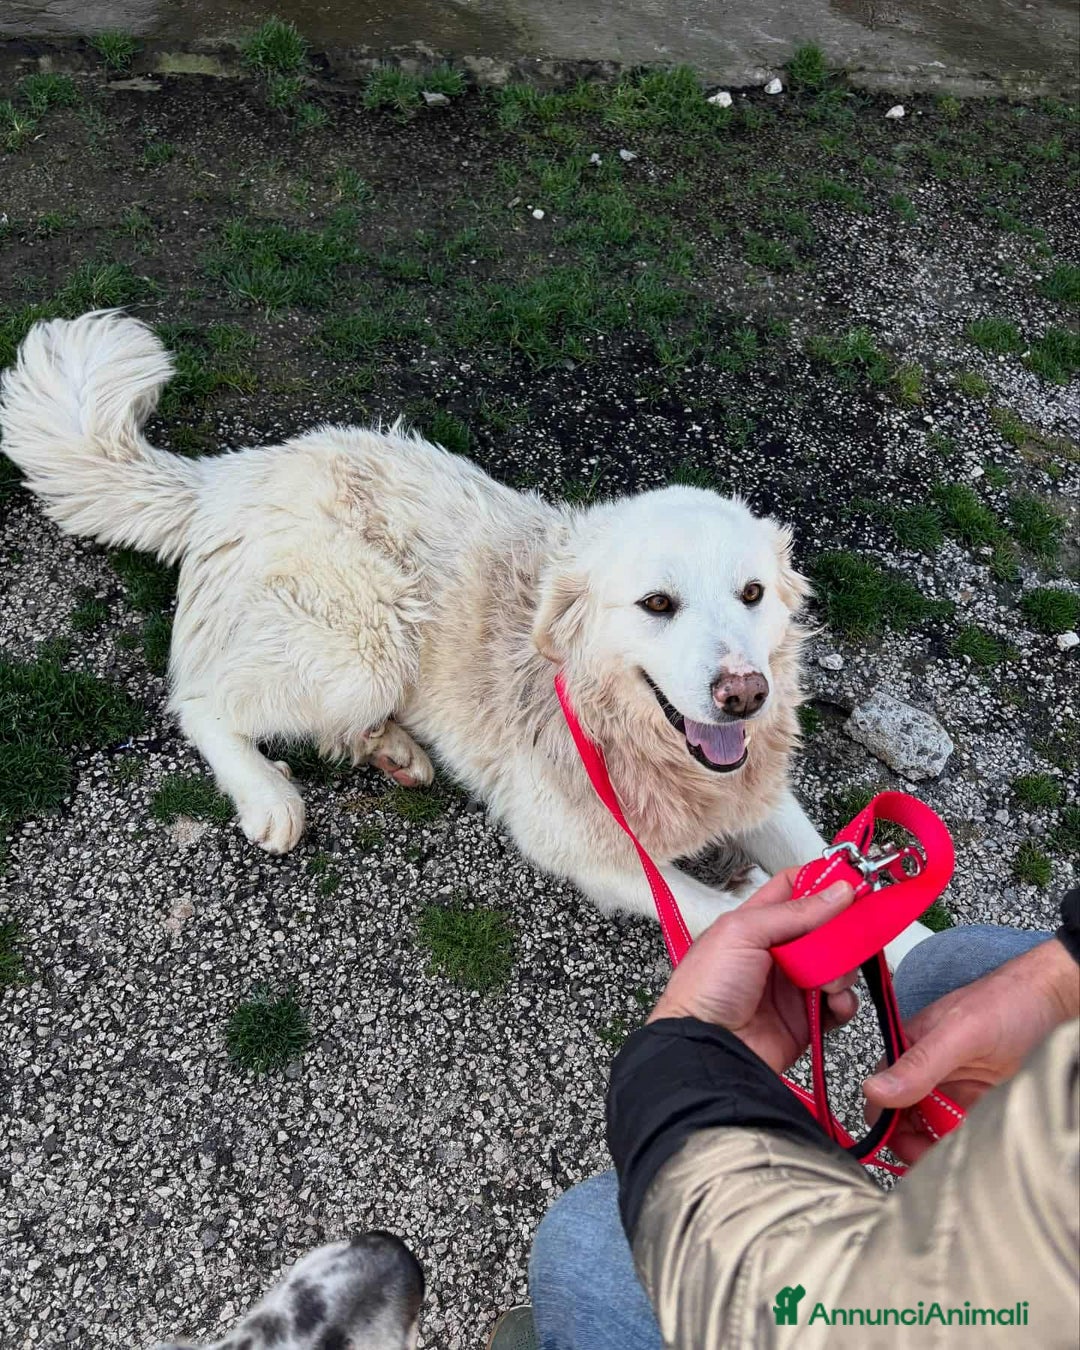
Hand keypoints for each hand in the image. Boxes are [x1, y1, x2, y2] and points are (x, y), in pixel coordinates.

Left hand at [648, 869, 858, 1074]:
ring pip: (837, 964)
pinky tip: (834, 1002)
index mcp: (756, 922)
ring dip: (842, 969)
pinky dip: (844, 1001)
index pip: (794, 889)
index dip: (822, 883)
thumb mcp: (742, 933)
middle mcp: (777, 951)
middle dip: (841, 931)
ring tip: (829, 981)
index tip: (850, 884)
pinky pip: (839, 1003)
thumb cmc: (707, 988)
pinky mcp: (807, 1018)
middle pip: (824, 928)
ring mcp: (793, 985)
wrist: (708, 1050)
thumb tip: (838, 891)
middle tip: (849, 936)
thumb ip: (793, 912)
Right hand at [863, 936, 1079, 1162]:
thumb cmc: (1007, 1004)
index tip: (908, 1147)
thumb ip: (918, 1064)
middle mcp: (927, 1074)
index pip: (882, 1098)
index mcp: (908, 1051)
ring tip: (958, 1154)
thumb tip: (875, 1091)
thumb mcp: (960, 1033)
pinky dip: (963, 1147)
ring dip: (940, 1150)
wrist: (1056, 1005)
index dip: (888, 1126)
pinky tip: (975, 1146)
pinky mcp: (978, 1106)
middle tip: (933, 1157)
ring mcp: (953, 1092)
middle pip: (905, 1123)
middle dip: (915, 1146)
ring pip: (933, 1135)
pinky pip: (961, 1135)